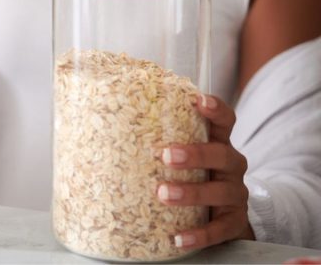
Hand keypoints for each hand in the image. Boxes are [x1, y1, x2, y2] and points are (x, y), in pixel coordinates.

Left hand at [157, 94, 253, 249]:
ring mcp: (235, 194)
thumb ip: (160, 141)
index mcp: (218, 144)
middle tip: (166, 156)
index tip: (198, 100)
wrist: (223, 217)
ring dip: (192, 192)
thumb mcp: (184, 157)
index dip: (215, 109)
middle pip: (222, 155)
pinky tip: (178, 238)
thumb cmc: (195, 176)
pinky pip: (219, 229)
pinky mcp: (235, 222)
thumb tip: (104, 130)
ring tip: (164, 194)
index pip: (224, 121)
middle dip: (195, 154)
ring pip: (220, 192)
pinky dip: (199, 234)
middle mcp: (231, 166)